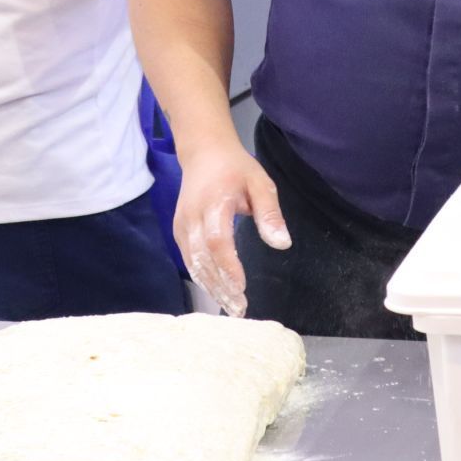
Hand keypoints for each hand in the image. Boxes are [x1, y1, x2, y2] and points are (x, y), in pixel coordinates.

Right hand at [173, 144, 288, 317]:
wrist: (203, 152)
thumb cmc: (235, 168)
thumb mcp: (260, 182)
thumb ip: (270, 213)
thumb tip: (282, 244)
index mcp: (213, 202)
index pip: (217, 241)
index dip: (228, 266)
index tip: (242, 288)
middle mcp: (192, 216)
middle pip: (202, 258)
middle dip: (220, 286)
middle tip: (240, 308)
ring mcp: (181, 224)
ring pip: (192, 263)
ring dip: (211, 287)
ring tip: (231, 307)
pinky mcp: (178, 231)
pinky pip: (188, 259)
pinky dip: (202, 278)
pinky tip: (218, 292)